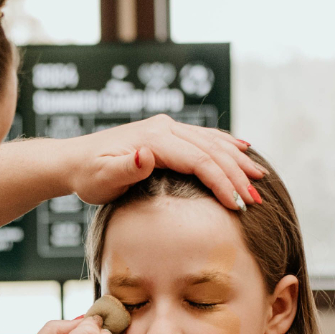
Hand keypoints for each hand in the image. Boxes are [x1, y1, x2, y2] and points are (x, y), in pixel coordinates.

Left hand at [61, 114, 266, 212]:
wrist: (74, 161)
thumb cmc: (88, 176)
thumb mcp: (102, 177)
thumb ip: (125, 168)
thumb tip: (146, 155)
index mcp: (155, 139)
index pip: (199, 160)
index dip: (221, 182)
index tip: (238, 205)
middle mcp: (165, 128)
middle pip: (211, 150)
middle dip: (237, 175)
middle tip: (256, 199)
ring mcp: (167, 127)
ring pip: (212, 142)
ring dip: (238, 160)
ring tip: (261, 178)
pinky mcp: (167, 133)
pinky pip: (204, 137)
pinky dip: (226, 144)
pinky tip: (243, 150)